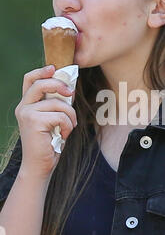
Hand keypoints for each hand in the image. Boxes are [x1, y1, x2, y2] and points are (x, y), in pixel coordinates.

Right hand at [14, 65, 77, 179]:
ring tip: (69, 127)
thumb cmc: (49, 143)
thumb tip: (69, 88)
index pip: (29, 79)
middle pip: (41, 83)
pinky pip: (61, 116)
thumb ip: (55, 104)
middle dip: (59, 85)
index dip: (41, 71)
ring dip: (70, 115)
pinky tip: (63, 134)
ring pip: (57, 103)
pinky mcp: (34, 121)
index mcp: (27, 104)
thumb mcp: (52, 119)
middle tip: (71, 93)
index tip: (54, 68)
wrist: (40, 165)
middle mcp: (23, 107)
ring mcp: (27, 113)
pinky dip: (68, 125)